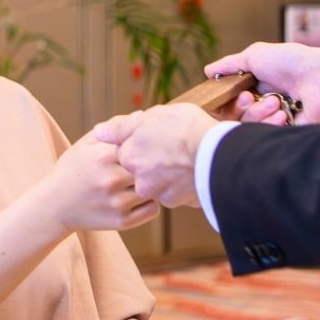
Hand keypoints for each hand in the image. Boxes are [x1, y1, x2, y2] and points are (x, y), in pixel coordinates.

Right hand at [39, 133, 161, 233]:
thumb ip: (112, 130)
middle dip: (151, 165)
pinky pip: (152, 209)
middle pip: (150, 167)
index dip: (146, 145)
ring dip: (152, 184)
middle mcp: (112, 179)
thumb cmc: (72, 170)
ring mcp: (117, 202)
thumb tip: (142, 115)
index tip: (146, 147)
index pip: (141, 144)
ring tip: (140, 182)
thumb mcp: (84, 145)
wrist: (54, 206)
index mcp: (103, 156)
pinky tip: (138, 197)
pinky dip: (149, 203)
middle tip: (151, 164)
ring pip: (154, 188)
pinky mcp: (122, 221)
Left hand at [94, 104, 214, 207]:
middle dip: (151, 160)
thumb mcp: (152, 116)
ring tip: (184, 158)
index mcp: (130, 156)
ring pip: (158, 182)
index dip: (139, 142)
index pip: (125, 152)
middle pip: (140, 170)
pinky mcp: (179, 202)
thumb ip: (123, 127)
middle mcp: (140, 180)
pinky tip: (193, 170)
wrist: (218, 154)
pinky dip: (182, 184)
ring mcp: (159, 193)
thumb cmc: (186, 128)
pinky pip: (176, 192)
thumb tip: (101, 132)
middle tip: (170, 148)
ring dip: (167, 173)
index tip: (153, 137)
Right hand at [204, 42, 319, 124]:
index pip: (234, 99)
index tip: (237, 94)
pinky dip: (271, 126)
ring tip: (276, 103)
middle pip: (239, 115)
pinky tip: (283, 115)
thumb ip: (230, 65)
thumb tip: (207, 71)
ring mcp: (277, 118)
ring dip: (259, 115)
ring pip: (251, 127)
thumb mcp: (255, 55)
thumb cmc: (291, 62)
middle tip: (251, 98)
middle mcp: (266, 102)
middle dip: (244, 108)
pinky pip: (267, 137)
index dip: (231, 100)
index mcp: (260, 84)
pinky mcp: (288, 133)